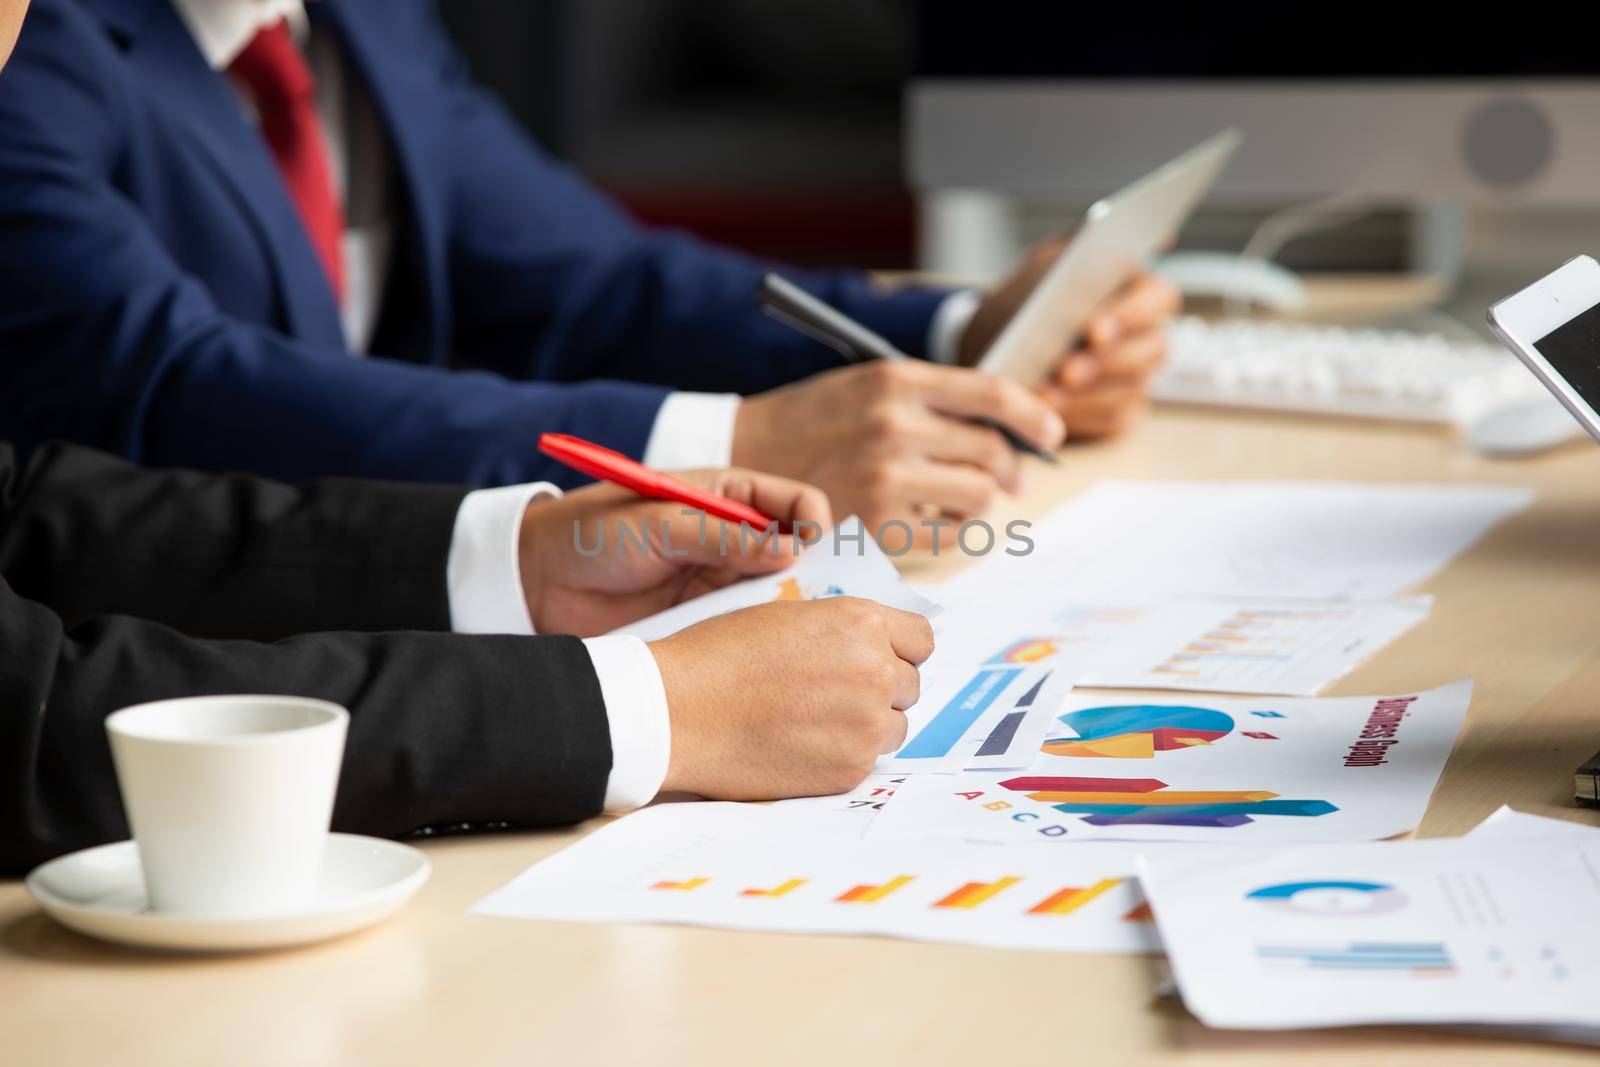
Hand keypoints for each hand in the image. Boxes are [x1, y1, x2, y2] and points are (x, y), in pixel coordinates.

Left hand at [518, 468, 831, 635]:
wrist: (536, 583)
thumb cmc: (592, 534)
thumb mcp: (657, 524)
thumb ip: (722, 536)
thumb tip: (792, 553)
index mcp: (728, 496)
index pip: (798, 505)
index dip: (814, 527)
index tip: (809, 555)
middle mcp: (735, 539)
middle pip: (800, 556)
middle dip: (817, 577)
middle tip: (819, 605)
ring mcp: (722, 582)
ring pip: (780, 597)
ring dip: (791, 614)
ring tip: (791, 636)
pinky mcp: (704, 621)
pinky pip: (747, 630)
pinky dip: (760, 641)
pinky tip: (761, 656)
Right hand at [649, 598, 934, 798]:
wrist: (678, 710)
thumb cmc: (720, 655)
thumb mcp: (790, 616)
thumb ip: (843, 630)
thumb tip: (878, 646)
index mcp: (861, 623)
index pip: (921, 639)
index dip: (898, 649)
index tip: (879, 658)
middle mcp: (875, 670)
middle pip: (910, 684)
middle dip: (880, 688)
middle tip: (830, 694)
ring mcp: (867, 724)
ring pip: (895, 725)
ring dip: (866, 724)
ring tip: (811, 720)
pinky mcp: (850, 768)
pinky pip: (868, 760)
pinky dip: (842, 755)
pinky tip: (800, 745)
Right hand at [732, 359, 1064, 538]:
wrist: (743, 460)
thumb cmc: (811, 422)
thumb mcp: (867, 387)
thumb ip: (930, 400)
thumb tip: (1005, 430)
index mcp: (896, 380)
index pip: (992, 392)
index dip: (1033, 413)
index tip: (1051, 431)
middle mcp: (895, 426)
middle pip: (991, 449)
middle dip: (1010, 468)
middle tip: (1010, 478)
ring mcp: (887, 478)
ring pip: (977, 495)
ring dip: (979, 499)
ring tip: (962, 497)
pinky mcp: (877, 524)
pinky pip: (948, 533)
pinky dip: (952, 529)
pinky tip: (935, 520)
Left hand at [957, 236, 1181, 438]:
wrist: (990, 346)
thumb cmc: (1025, 303)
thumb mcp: (1044, 265)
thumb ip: (1078, 240)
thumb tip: (1119, 224)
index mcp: (1137, 292)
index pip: (1158, 298)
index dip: (1130, 315)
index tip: (1092, 329)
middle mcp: (1145, 335)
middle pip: (1152, 349)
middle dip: (1107, 362)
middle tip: (1066, 371)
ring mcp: (1136, 378)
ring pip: (1132, 388)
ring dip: (1090, 393)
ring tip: (1049, 395)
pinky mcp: (1118, 412)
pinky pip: (1112, 418)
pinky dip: (1081, 417)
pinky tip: (1050, 413)